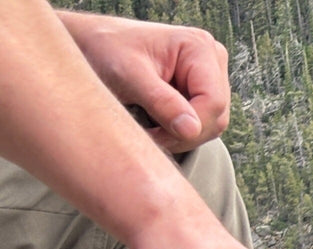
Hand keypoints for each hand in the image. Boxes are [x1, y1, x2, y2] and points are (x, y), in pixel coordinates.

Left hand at [57, 12, 229, 152]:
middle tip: (152, 135)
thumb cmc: (106, 50)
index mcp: (199, 47)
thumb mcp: (129, 75)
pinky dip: (181, 132)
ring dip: (182, 136)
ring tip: (152, 128)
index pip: (213, 102)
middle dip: (185, 134)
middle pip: (216, 117)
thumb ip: (161, 101)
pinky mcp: (203, 92)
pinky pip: (204, 125)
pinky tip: (158, 123)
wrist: (94, 45)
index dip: (191, 126)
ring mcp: (210, 77)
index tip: (157, 134)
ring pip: (212, 125)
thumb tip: (192, 130)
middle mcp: (211, 59)